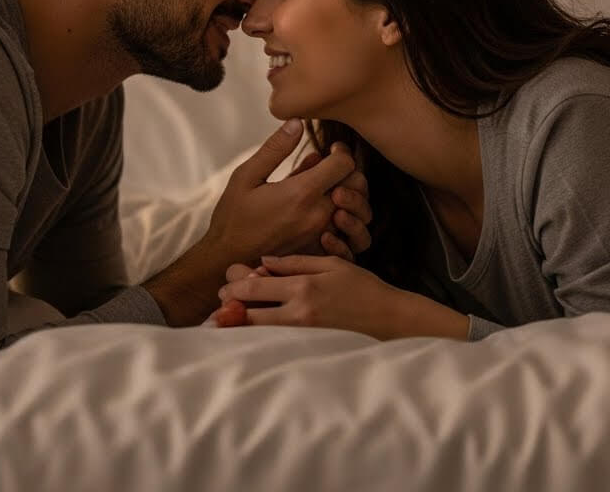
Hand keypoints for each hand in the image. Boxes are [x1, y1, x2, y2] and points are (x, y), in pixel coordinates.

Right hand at [146, 120, 357, 325]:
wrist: (228, 260)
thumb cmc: (234, 217)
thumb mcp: (246, 176)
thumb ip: (275, 149)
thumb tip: (297, 122)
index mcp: (302, 193)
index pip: (345, 163)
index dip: (340, 151)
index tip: (330, 150)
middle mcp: (318, 215)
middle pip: (357, 185)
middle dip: (349, 172)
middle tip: (333, 169)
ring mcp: (323, 236)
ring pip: (360, 211)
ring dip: (352, 196)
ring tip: (333, 191)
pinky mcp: (322, 251)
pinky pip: (352, 237)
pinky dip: (348, 222)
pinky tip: (331, 215)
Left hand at [217, 255, 468, 339]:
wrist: (390, 320)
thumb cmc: (363, 288)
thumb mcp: (332, 265)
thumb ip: (296, 263)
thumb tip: (264, 262)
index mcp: (302, 287)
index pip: (254, 287)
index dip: (234, 286)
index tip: (226, 284)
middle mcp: (298, 313)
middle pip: (248, 314)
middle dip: (230, 310)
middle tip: (220, 306)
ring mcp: (302, 334)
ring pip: (258, 333)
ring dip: (241, 326)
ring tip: (228, 321)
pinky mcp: (308, 347)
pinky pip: (274, 343)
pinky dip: (260, 337)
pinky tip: (254, 332)